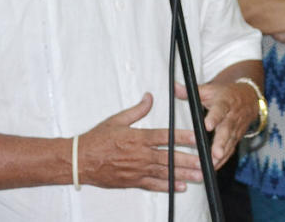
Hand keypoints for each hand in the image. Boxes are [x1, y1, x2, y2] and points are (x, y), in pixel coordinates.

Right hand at [79, 93, 202, 191]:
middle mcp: (140, 155)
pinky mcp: (132, 181)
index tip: (198, 138)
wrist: (79, 161)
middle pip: (170, 157)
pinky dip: (167, 186)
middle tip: (205, 161)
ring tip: (199, 175)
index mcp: (138, 138)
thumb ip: (137, 110)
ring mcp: (137, 170)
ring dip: (183, 174)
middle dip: (190, 160)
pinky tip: (180, 187)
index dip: (184, 138)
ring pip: (165, 173)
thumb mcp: (117, 120)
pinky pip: (153, 185)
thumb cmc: (96, 140)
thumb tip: (149, 97)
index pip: (166, 137)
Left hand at [176, 81, 257, 169]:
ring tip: (213, 165)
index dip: (214, 117)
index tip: (208, 126)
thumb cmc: (225, 94)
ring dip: (222, 154)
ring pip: (230, 142)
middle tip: (216, 154)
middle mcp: (232, 116)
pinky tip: (214, 168)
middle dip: (221, 142)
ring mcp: (236, 128)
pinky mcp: (238, 137)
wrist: (249, 97)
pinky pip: (231, 149)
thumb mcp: (209, 89)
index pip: (220, 109)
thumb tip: (174, 87)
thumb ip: (191, 91)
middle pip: (227, 130)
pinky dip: (224, 160)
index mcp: (224, 102)